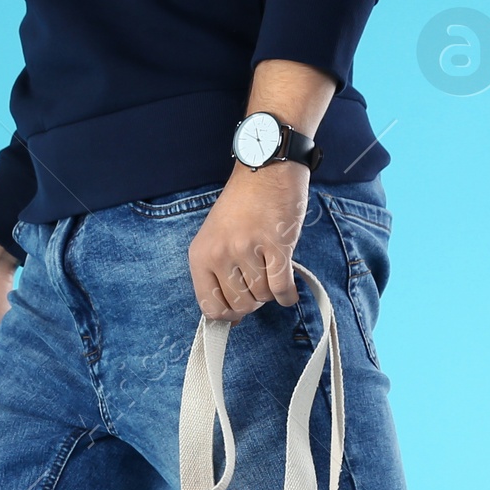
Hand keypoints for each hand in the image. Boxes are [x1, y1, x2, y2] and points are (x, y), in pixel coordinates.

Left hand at [188, 162, 308, 320]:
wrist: (267, 167)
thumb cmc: (243, 205)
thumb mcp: (218, 239)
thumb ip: (219, 279)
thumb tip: (231, 322)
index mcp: (201, 255)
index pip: (210, 307)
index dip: (228, 313)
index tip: (238, 305)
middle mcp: (220, 253)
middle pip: (241, 305)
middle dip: (254, 300)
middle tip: (259, 279)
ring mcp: (247, 250)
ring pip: (263, 297)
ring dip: (271, 290)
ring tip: (270, 268)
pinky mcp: (276, 246)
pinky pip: (282, 289)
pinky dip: (287, 295)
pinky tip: (288, 289)